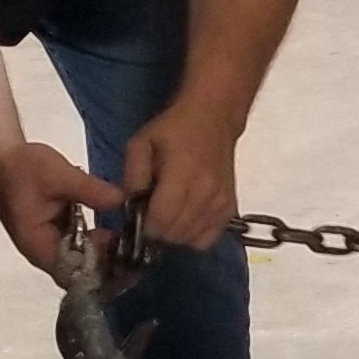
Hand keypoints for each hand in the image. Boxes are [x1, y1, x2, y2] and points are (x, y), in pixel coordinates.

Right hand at [0, 138, 121, 278]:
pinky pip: (81, 245)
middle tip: (138, 248)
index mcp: (39, 246)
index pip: (73, 273)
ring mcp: (50, 245)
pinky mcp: (57, 234)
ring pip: (82, 259)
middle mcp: (44, 253)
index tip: (127, 254)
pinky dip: (98, 240)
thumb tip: (122, 200)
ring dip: (106, 252)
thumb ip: (89, 189)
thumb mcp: (58, 174)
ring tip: (135, 242)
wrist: (2, 158)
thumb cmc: (22, 168)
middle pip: (80, 270)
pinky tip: (120, 231)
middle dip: (108, 261)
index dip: (100, 268)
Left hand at [124, 102, 242, 253]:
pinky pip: (207, 240)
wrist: (214, 117)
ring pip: (190, 240)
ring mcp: (221, 202)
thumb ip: (132, 177)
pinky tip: (185, 218)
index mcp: (184, 172)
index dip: (144, 224)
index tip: (139, 215)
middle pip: (175, 234)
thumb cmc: (174, 129)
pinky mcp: (230, 209)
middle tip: (152, 212)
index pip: (162, 219)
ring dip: (174, 234)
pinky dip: (193, 236)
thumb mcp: (141, 143)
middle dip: (157, 230)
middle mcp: (207, 191)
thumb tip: (129, 207)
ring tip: (169, 212)